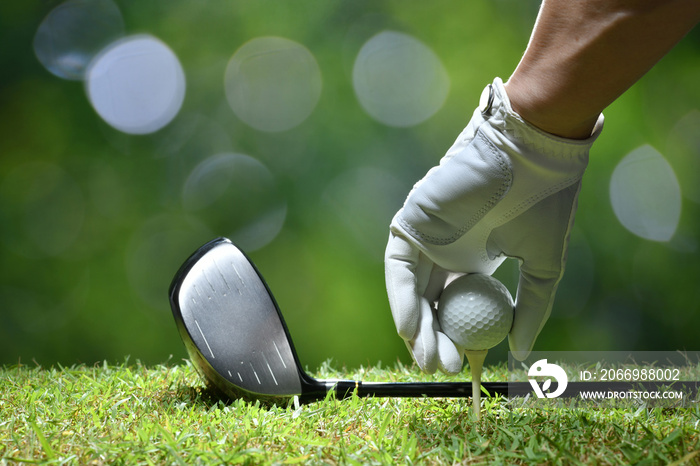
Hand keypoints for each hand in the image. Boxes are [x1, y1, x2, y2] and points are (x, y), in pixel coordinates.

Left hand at [385, 77, 602, 373]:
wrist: (534, 156)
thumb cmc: (544, 206)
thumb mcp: (542, 268)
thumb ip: (530, 310)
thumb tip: (521, 354)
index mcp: (476, 259)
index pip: (458, 305)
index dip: (459, 336)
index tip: (464, 364)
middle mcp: (447, 249)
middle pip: (432, 302)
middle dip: (436, 337)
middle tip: (442, 366)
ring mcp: (427, 236)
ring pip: (412, 289)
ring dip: (416, 325)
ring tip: (427, 358)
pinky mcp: (412, 220)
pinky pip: (398, 266)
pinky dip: (401, 297)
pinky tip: (411, 328)